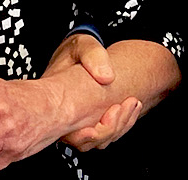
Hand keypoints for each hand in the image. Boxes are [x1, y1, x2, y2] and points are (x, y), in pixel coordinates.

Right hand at [43, 33, 137, 149]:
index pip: (65, 130)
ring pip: (97, 141)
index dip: (83, 135)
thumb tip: (106, 77)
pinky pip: (104, 134)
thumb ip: (94, 56)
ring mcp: (77, 121)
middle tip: (124, 105)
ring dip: (119, 127)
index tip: (100, 123)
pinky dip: (121, 125)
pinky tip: (131, 107)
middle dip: (109, 129)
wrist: (82, 53)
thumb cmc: (78, 49)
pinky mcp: (90, 121)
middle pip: (84, 141)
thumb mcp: (83, 45)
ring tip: (133, 103)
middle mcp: (64, 116)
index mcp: (55, 98)